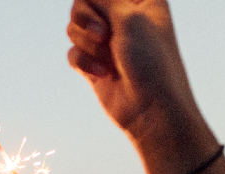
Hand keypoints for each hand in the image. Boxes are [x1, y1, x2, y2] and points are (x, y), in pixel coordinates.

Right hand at [67, 0, 219, 168]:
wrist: (151, 111)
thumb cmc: (151, 62)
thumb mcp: (129, 18)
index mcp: (141, 0)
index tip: (108, 18)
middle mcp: (123, 17)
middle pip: (82, 3)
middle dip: (87, 19)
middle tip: (104, 34)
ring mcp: (108, 42)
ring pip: (74, 28)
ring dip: (87, 44)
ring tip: (108, 59)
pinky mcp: (95, 63)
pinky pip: (73, 52)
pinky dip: (84, 62)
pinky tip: (103, 75)